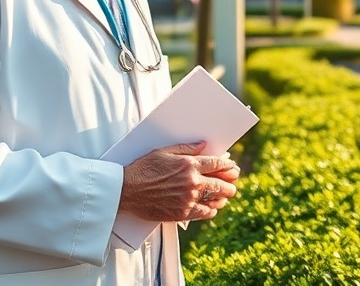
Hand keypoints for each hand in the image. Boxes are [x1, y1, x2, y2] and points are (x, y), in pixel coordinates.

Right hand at [119, 141, 238, 222]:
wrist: (126, 190)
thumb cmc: (143, 168)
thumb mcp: (164, 151)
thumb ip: (187, 148)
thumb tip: (204, 144)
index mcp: (189, 164)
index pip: (217, 164)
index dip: (228, 165)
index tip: (233, 167)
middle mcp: (192, 182)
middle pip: (221, 183)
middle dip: (230, 182)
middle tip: (232, 182)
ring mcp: (188, 199)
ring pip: (216, 199)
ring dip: (223, 197)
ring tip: (225, 195)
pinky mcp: (182, 213)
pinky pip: (204, 213)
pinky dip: (211, 210)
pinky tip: (212, 207)